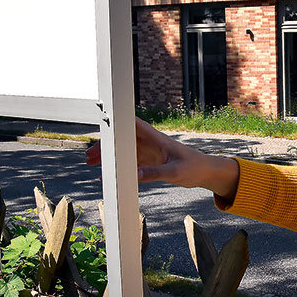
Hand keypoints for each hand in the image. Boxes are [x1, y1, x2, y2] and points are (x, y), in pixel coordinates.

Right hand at [85, 118, 239, 199]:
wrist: (205, 172)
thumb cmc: (194, 167)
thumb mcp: (175, 172)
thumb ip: (155, 173)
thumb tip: (135, 175)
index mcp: (156, 139)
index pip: (134, 125)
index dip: (118, 121)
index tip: (102, 123)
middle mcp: (150, 143)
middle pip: (123, 139)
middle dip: (107, 145)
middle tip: (90, 155)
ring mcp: (149, 152)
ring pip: (124, 150)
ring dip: (109, 155)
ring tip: (91, 162)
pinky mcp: (150, 162)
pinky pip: (130, 162)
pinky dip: (119, 165)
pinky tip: (108, 171)